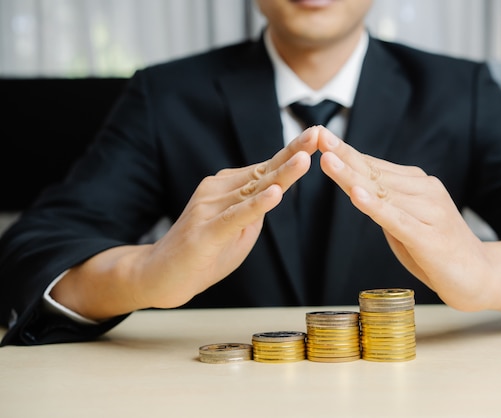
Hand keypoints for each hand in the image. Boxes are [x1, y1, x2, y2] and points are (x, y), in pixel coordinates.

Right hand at [53, 127, 322, 317]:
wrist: (158, 276)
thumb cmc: (202, 255)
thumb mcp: (237, 231)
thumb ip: (255, 211)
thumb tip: (275, 192)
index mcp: (228, 189)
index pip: (266, 169)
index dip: (291, 152)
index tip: (316, 135)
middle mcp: (218, 191)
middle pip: (263, 172)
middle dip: (293, 153)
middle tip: (317, 134)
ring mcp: (210, 208)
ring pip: (253, 190)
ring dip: (281, 175)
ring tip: (305, 159)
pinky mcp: (205, 232)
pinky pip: (235, 216)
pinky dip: (256, 206)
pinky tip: (275, 195)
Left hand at [317, 127, 500, 315]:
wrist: (483, 275)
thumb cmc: (438, 248)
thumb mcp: (406, 221)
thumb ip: (384, 203)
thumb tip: (356, 185)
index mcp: (417, 184)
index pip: (373, 166)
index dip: (346, 151)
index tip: (320, 134)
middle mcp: (424, 191)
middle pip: (373, 173)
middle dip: (343, 155)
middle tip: (317, 136)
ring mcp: (428, 212)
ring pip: (381, 192)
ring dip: (351, 176)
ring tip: (327, 160)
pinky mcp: (429, 237)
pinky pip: (396, 219)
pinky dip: (375, 207)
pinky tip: (357, 195)